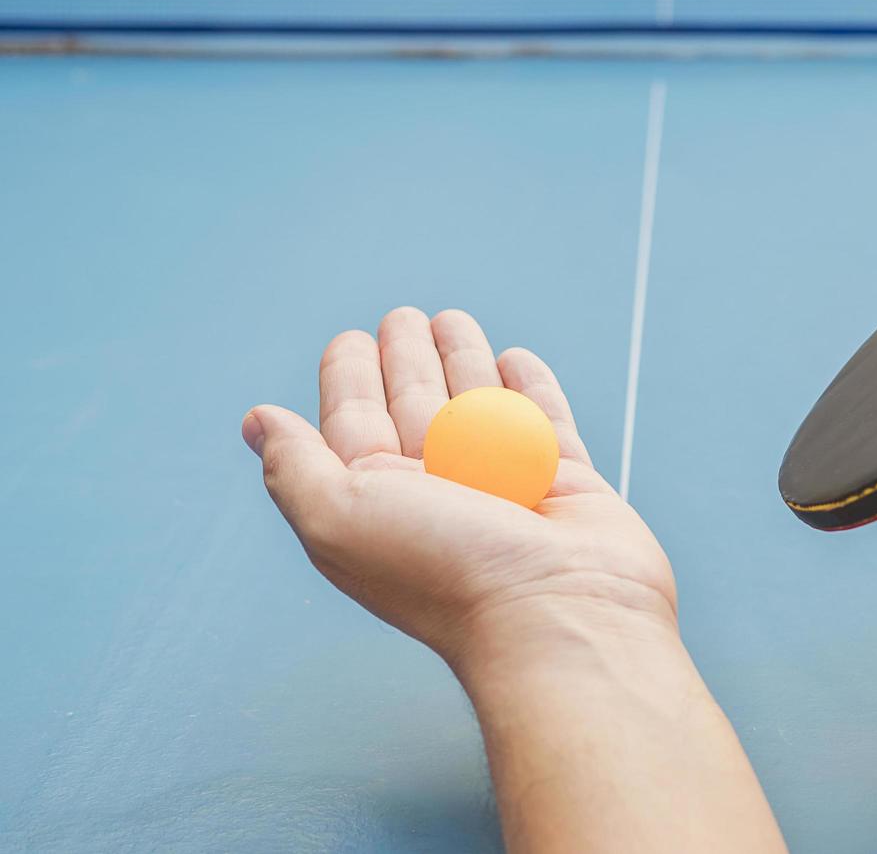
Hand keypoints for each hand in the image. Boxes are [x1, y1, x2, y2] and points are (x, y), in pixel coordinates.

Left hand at [243, 308, 784, 853]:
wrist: (556, 611)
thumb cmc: (444, 569)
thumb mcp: (338, 516)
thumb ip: (293, 466)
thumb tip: (257, 421)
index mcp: (378, 504)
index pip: (355, 424)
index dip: (348, 378)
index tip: (352, 339)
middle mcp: (438, 494)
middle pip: (414, 407)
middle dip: (404, 359)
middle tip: (402, 317)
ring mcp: (504, 487)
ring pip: (478, 406)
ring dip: (463, 360)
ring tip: (453, 321)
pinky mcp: (566, 484)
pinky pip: (545, 422)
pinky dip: (530, 388)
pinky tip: (516, 360)